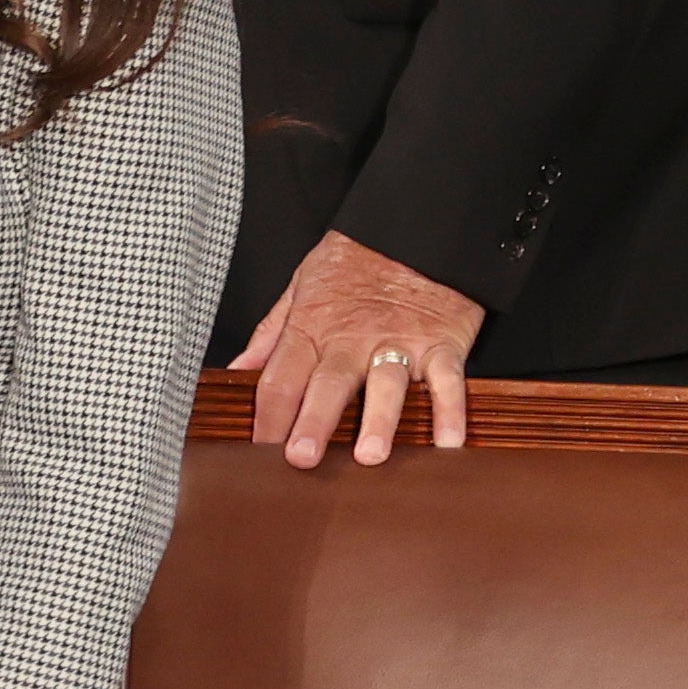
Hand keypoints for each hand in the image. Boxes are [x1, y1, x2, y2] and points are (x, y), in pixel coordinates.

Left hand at [230, 230, 486, 467]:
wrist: (413, 229)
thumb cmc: (353, 263)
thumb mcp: (300, 287)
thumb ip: (270, 334)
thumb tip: (237, 369)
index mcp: (313, 328)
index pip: (281, 377)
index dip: (267, 416)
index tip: (259, 451)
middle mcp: (353, 339)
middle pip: (329, 384)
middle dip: (313, 422)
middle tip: (301, 458)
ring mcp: (399, 341)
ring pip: (386, 384)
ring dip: (379, 421)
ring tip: (370, 456)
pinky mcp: (441, 343)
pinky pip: (446, 379)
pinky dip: (449, 410)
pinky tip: (447, 443)